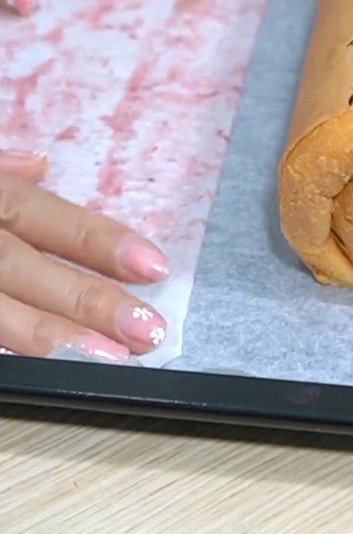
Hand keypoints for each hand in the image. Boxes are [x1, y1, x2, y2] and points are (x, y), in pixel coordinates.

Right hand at [0, 149, 168, 361]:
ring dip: (54, 336)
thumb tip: (38, 162)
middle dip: (87, 299)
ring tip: (112, 359)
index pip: (41, 214)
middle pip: (24, 267)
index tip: (157, 266)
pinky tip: (55, 371)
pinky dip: (12, 348)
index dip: (98, 240)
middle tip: (149, 329)